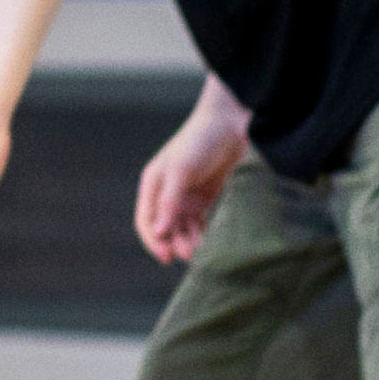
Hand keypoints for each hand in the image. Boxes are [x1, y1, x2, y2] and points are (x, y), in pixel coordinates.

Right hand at [135, 100, 247, 264]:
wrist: (231, 122)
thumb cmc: (200, 141)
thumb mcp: (181, 170)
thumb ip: (169, 201)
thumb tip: (158, 232)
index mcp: (153, 185)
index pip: (147, 221)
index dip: (153, 241)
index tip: (166, 257)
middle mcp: (168, 193)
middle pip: (166, 228)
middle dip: (175, 243)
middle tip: (191, 254)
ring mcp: (187, 197)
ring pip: (184, 229)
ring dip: (190, 241)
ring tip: (203, 251)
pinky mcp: (207, 198)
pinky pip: (201, 223)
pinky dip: (204, 234)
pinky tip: (212, 243)